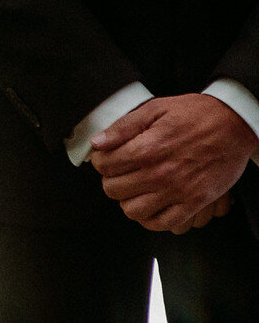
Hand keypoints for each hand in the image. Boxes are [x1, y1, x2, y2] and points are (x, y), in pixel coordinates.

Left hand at [89, 93, 257, 231]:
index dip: (99, 161)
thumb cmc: (195, 114)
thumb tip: (97, 142)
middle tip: (119, 172)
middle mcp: (160, 173)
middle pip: (114, 190)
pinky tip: (149, 206)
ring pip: (134, 211)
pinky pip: (165, 223)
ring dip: (127, 201)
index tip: (105, 158)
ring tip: (133, 189)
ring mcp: (179, 191)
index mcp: (147, 148)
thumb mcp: (155, 109)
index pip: (104, 166)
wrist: (234, 124)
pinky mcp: (196, 203)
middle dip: (110, 180)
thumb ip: (123, 127)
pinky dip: (152, 219)